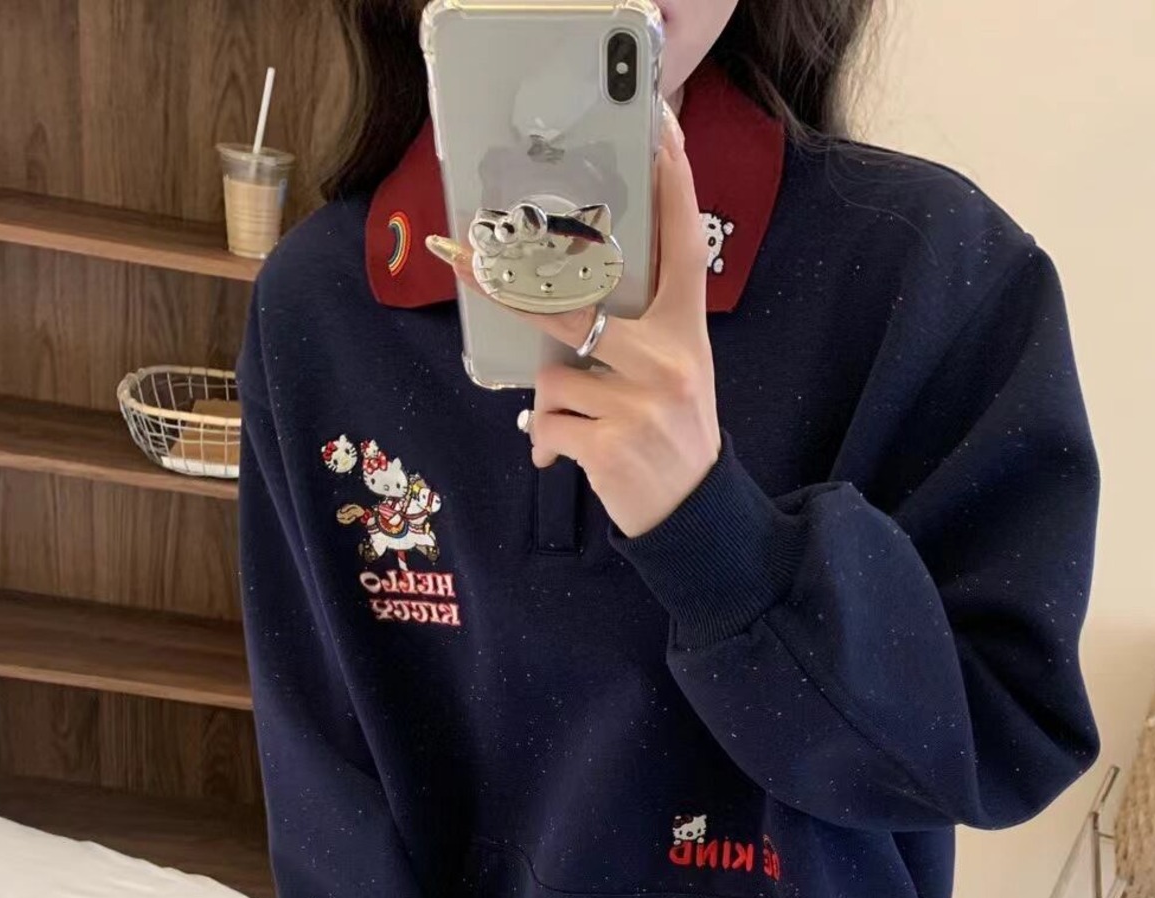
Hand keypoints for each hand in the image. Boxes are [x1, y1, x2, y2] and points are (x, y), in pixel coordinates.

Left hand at [427, 105, 720, 537]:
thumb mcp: (677, 372)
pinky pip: (547, 425)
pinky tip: (571, 459)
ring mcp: (640, 402)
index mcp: (687, 329)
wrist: (694, 515)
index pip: (683, 240)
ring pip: (552, 377)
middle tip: (460, 257)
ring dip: (553, 406)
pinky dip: (547, 445)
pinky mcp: (610, 444)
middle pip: (569, 305)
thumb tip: (560, 301)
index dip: (672, 181)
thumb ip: (638, 331)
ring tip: (583, 427)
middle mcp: (669, 357)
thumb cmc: (673, 435)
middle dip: (506, 289)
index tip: (659, 127)